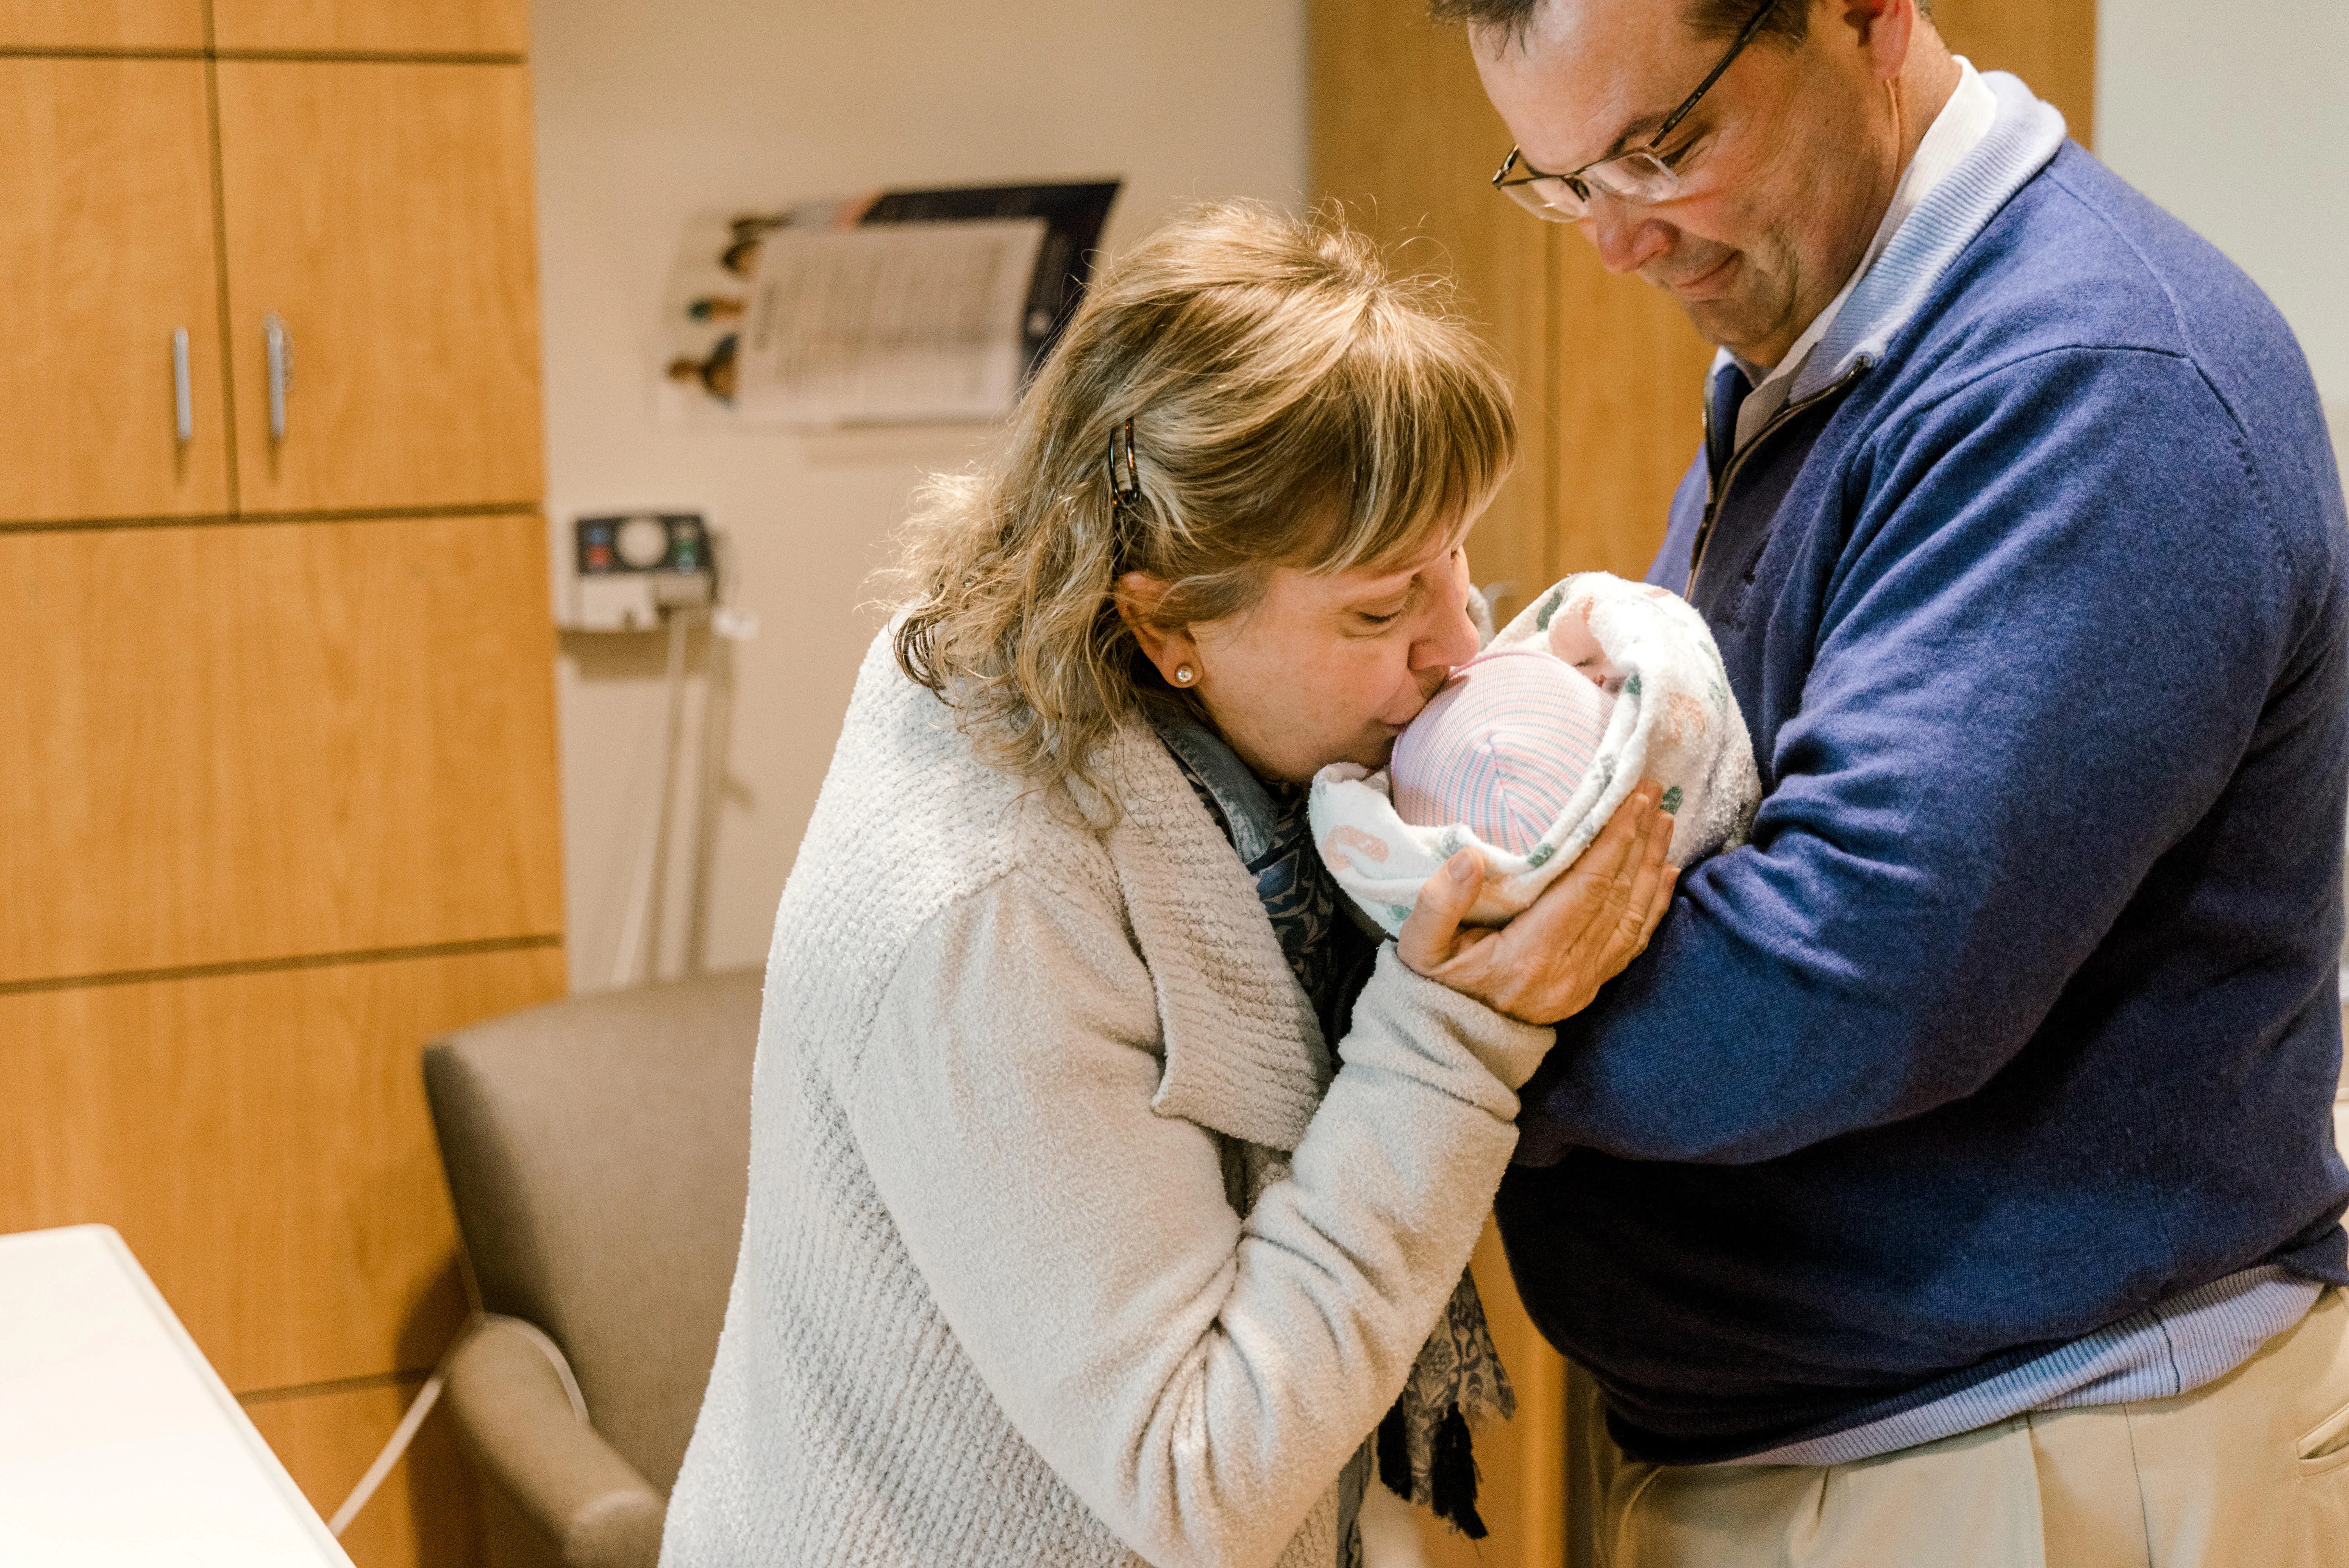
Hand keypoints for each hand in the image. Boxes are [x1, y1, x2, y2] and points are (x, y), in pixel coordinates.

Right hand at [1397, 781, 1677, 1024]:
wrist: (1450, 1040)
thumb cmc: (1436, 985)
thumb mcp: (1419, 947)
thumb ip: (1438, 903)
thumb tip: (1470, 857)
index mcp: (1529, 956)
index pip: (1585, 889)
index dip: (1612, 842)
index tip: (1630, 800)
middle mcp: (1568, 972)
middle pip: (1616, 896)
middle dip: (1638, 841)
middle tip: (1653, 793)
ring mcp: (1584, 983)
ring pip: (1631, 917)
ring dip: (1650, 865)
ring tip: (1665, 822)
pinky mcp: (1590, 987)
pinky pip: (1633, 943)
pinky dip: (1654, 905)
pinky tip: (1664, 873)